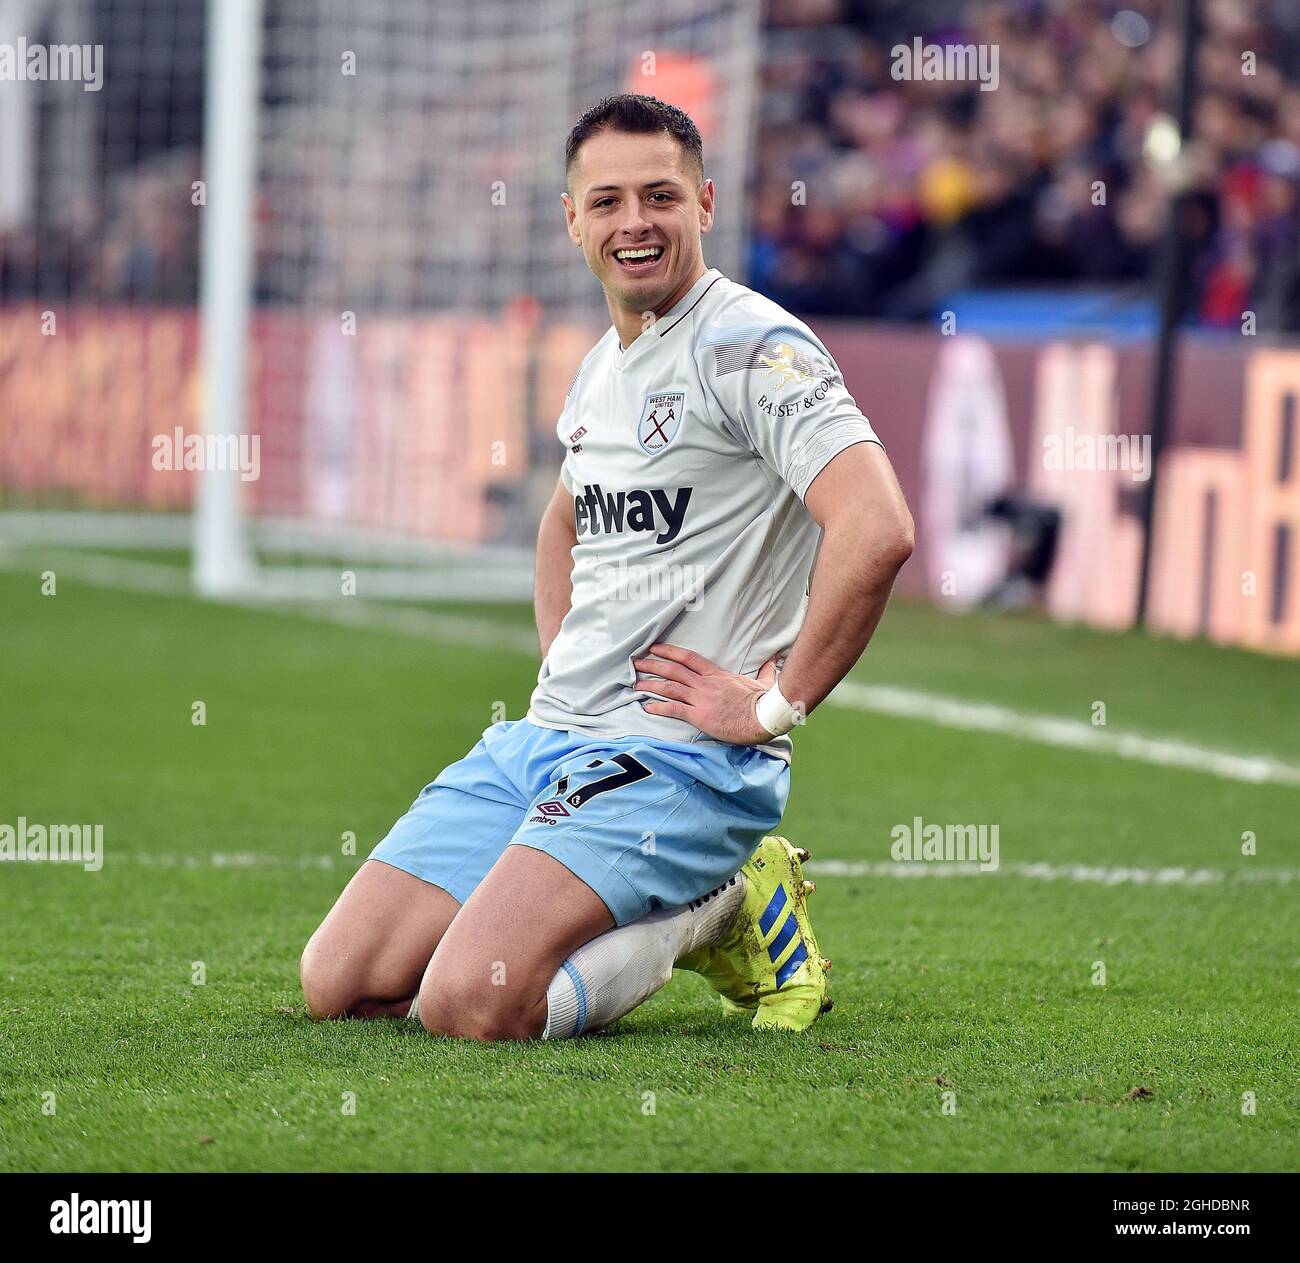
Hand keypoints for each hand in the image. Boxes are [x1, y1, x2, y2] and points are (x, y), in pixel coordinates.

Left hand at [633, 643, 780, 744]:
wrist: (763, 718)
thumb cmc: (763, 702)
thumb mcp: (764, 681)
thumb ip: (766, 669)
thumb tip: (774, 659)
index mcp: (717, 674)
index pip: (688, 658)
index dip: (669, 651)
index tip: (655, 648)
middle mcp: (705, 684)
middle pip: (673, 670)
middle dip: (653, 665)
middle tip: (636, 663)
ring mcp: (701, 699)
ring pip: (670, 687)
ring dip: (651, 685)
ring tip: (636, 685)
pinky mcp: (700, 716)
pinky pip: (674, 710)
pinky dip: (659, 708)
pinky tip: (647, 708)